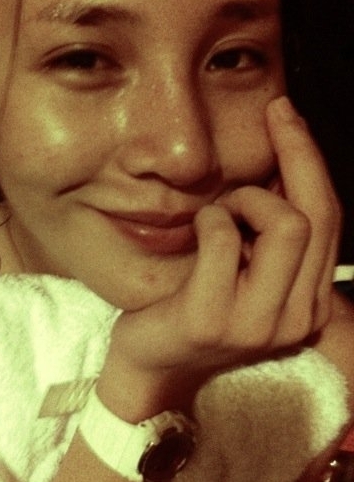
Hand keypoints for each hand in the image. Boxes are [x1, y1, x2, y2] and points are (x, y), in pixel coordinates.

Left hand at [100, 97, 340, 416]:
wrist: (152, 366)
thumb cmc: (197, 305)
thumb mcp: (250, 270)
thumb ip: (273, 233)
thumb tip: (283, 160)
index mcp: (313, 302)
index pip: (330, 219)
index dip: (311, 159)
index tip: (288, 115)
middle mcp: (298, 318)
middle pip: (315, 215)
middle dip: (295, 154)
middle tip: (272, 118)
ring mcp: (258, 324)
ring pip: (286, 223)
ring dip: (245, 200)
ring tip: (219, 215)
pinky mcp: (213, 320)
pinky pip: (222, 236)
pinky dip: (209, 219)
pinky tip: (197, 231)